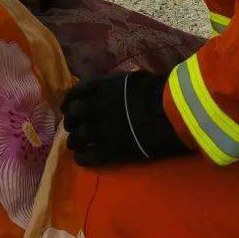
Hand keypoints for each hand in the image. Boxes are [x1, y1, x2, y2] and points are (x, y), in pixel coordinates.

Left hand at [63, 73, 188, 165]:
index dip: (69, 100)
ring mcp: (103, 129)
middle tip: (73, 128)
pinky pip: (89, 156)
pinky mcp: (112, 150)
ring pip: (77, 136)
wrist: (171, 112)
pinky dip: (81, 157)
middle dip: (70, 122)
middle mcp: (97, 106)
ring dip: (73, 141)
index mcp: (102, 87)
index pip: (76, 92)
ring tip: (75, 145)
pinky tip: (81, 158)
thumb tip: (115, 86)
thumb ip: (118, 84)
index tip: (67, 107)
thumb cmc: (159, 91)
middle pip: (73, 115)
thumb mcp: (134, 79)